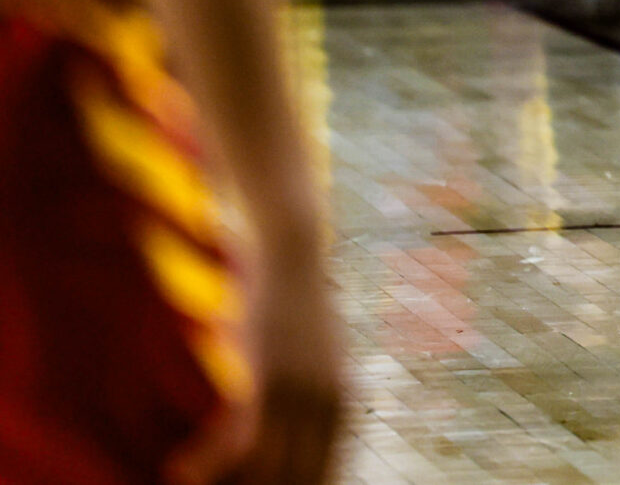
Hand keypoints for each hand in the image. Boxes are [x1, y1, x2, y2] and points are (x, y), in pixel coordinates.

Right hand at [181, 245, 341, 484]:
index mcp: (342, 405)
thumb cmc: (293, 307)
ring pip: (268, 471)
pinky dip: (210, 462)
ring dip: (227, 484)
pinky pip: (242, 440)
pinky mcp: (270, 377)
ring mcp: (301, 393)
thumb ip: (310, 396)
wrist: (293, 255)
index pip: (325, 474)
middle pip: (300, 479)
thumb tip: (288, 428)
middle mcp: (329, 404)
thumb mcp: (310, 359)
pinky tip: (179, 471)